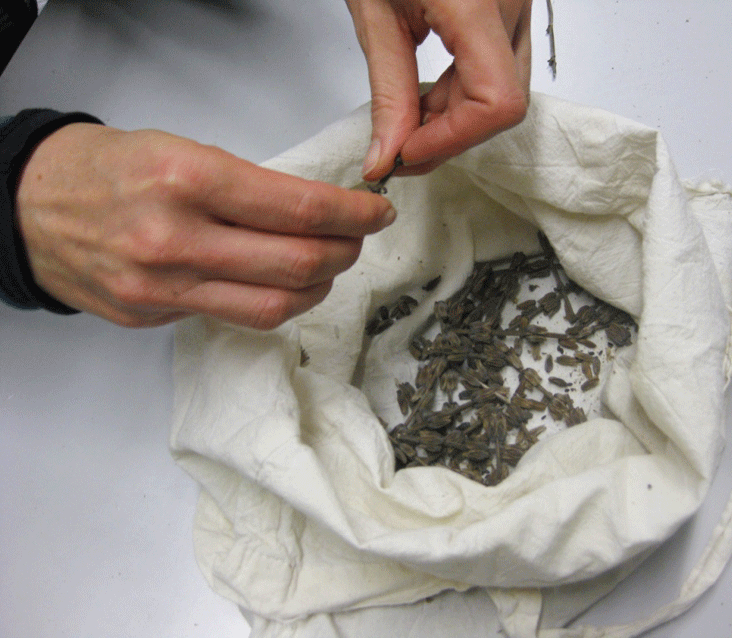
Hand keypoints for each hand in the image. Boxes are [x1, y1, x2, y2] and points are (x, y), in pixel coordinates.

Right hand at [16, 124, 395, 328]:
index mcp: (185, 178)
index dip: (351, 214)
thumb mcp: (180, 149)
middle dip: (344, 252)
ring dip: (317, 286)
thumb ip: (247, 187)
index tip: (375, 213)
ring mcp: (161, 286)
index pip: (296, 207)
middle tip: (357, 239)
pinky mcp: (152, 316)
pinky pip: (235, 317)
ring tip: (327, 265)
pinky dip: (273, 301)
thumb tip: (314, 214)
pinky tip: (282, 284)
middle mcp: (174, 238)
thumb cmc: (107, 168)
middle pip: (295, 264)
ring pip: (274, 305)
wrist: (30, 207)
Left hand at [345, 0, 531, 179]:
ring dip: (456, 118)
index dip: (452, 140)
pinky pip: (501, 67)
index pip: (496, 103)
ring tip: (409, 115)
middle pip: (504, 103)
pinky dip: (464, 93)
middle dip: (450, 136)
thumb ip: (388, 95)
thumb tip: (388, 156)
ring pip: (505, 90)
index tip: (408, 154)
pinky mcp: (512, 5)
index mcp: (475, 1)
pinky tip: (430, 95)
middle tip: (401, 146)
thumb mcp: (375, 16)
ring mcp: (518, 1)